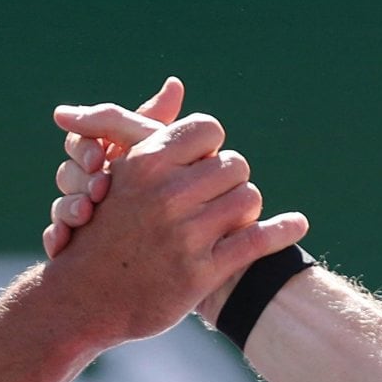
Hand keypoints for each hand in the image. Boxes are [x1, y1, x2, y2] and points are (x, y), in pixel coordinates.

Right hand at [37, 98, 306, 345]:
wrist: (83, 298)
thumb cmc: (103, 226)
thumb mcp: (118, 170)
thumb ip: (147, 123)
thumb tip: (176, 83)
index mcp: (145, 162)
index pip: (208, 129)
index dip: (208, 147)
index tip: (200, 165)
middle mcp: (165, 195)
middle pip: (234, 163)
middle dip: (227, 180)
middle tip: (213, 198)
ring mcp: (184, 235)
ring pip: (249, 198)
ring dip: (243, 208)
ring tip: (226, 220)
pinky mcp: (200, 272)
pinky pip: (257, 240)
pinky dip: (283, 230)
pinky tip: (297, 223)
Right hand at [42, 76, 181, 257]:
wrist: (187, 245)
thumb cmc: (179, 188)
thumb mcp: (165, 156)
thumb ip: (163, 122)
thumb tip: (174, 83)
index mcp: (106, 153)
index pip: (80, 140)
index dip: (84, 147)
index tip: (99, 159)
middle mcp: (92, 181)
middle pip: (67, 172)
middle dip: (79, 179)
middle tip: (98, 189)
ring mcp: (83, 212)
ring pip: (60, 205)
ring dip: (67, 208)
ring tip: (84, 216)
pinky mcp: (79, 243)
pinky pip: (57, 237)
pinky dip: (56, 237)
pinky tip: (62, 243)